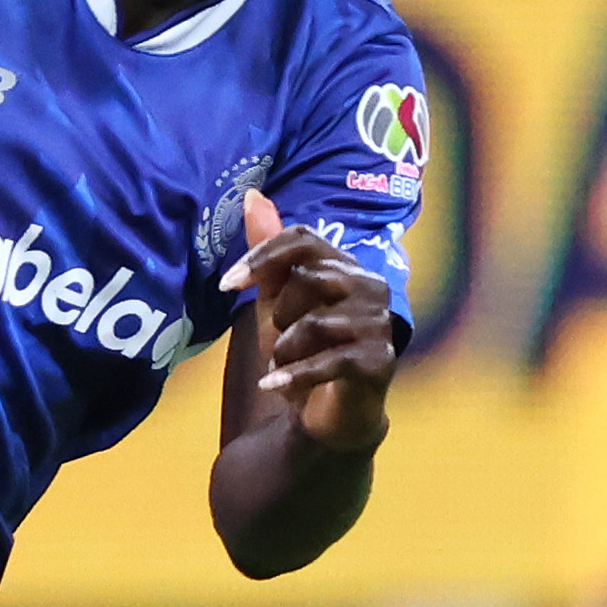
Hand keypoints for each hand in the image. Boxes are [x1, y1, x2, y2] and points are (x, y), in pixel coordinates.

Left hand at [228, 191, 395, 454]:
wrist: (327, 412)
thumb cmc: (303, 350)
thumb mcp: (275, 299)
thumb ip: (269, 253)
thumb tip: (253, 194)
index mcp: (345, 265)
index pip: (303, 239)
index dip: (262, 256)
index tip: (226, 284)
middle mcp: (370, 286)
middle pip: (309, 278)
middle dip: (279, 314)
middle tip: (279, 341)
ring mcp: (379, 323)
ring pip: (316, 323)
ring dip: (285, 350)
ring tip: (284, 365)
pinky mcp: (380, 361)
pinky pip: (330, 360)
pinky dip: (294, 376)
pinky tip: (272, 385)